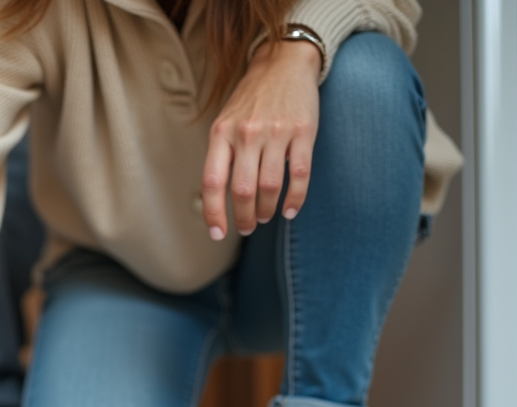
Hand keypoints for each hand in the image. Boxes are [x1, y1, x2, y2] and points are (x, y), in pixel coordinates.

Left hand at [201, 39, 321, 239]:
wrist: (284, 62)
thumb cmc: (251, 100)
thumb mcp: (225, 122)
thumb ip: (221, 156)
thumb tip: (219, 200)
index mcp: (222, 133)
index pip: (213, 182)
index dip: (213, 213)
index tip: (217, 233)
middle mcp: (246, 133)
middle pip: (243, 191)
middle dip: (244, 217)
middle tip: (247, 227)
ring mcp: (276, 132)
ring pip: (270, 187)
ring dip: (267, 210)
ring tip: (265, 216)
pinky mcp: (303, 131)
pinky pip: (299, 175)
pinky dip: (295, 199)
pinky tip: (290, 210)